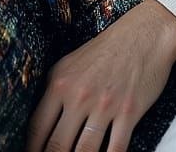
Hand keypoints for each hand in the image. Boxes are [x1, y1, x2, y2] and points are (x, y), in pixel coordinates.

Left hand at [26, 1, 175, 151]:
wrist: (143, 34)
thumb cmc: (105, 51)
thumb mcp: (70, 64)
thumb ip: (53, 91)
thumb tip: (39, 123)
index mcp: (60, 83)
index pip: (37, 128)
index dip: (31, 150)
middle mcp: (79, 95)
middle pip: (57, 146)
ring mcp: (104, 106)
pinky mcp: (128, 113)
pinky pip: (115, 150)